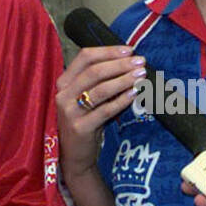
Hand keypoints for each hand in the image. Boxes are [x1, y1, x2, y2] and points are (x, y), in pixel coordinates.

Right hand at [57, 46, 144, 178]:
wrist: (74, 155)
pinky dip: (121, 101)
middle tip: (141, 62)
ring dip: (123, 80)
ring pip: (100, 90)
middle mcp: (63, 94)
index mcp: (64, 82)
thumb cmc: (85, 121)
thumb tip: (128, 61)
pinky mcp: (80, 128)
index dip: (109, 51)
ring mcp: (69, 112)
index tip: (129, 50)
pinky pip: (104, 111)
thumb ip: (99, 81)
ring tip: (141, 76)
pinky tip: (134, 94)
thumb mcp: (86, 98)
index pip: (85, 57)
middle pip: (94, 71)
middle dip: (120, 64)